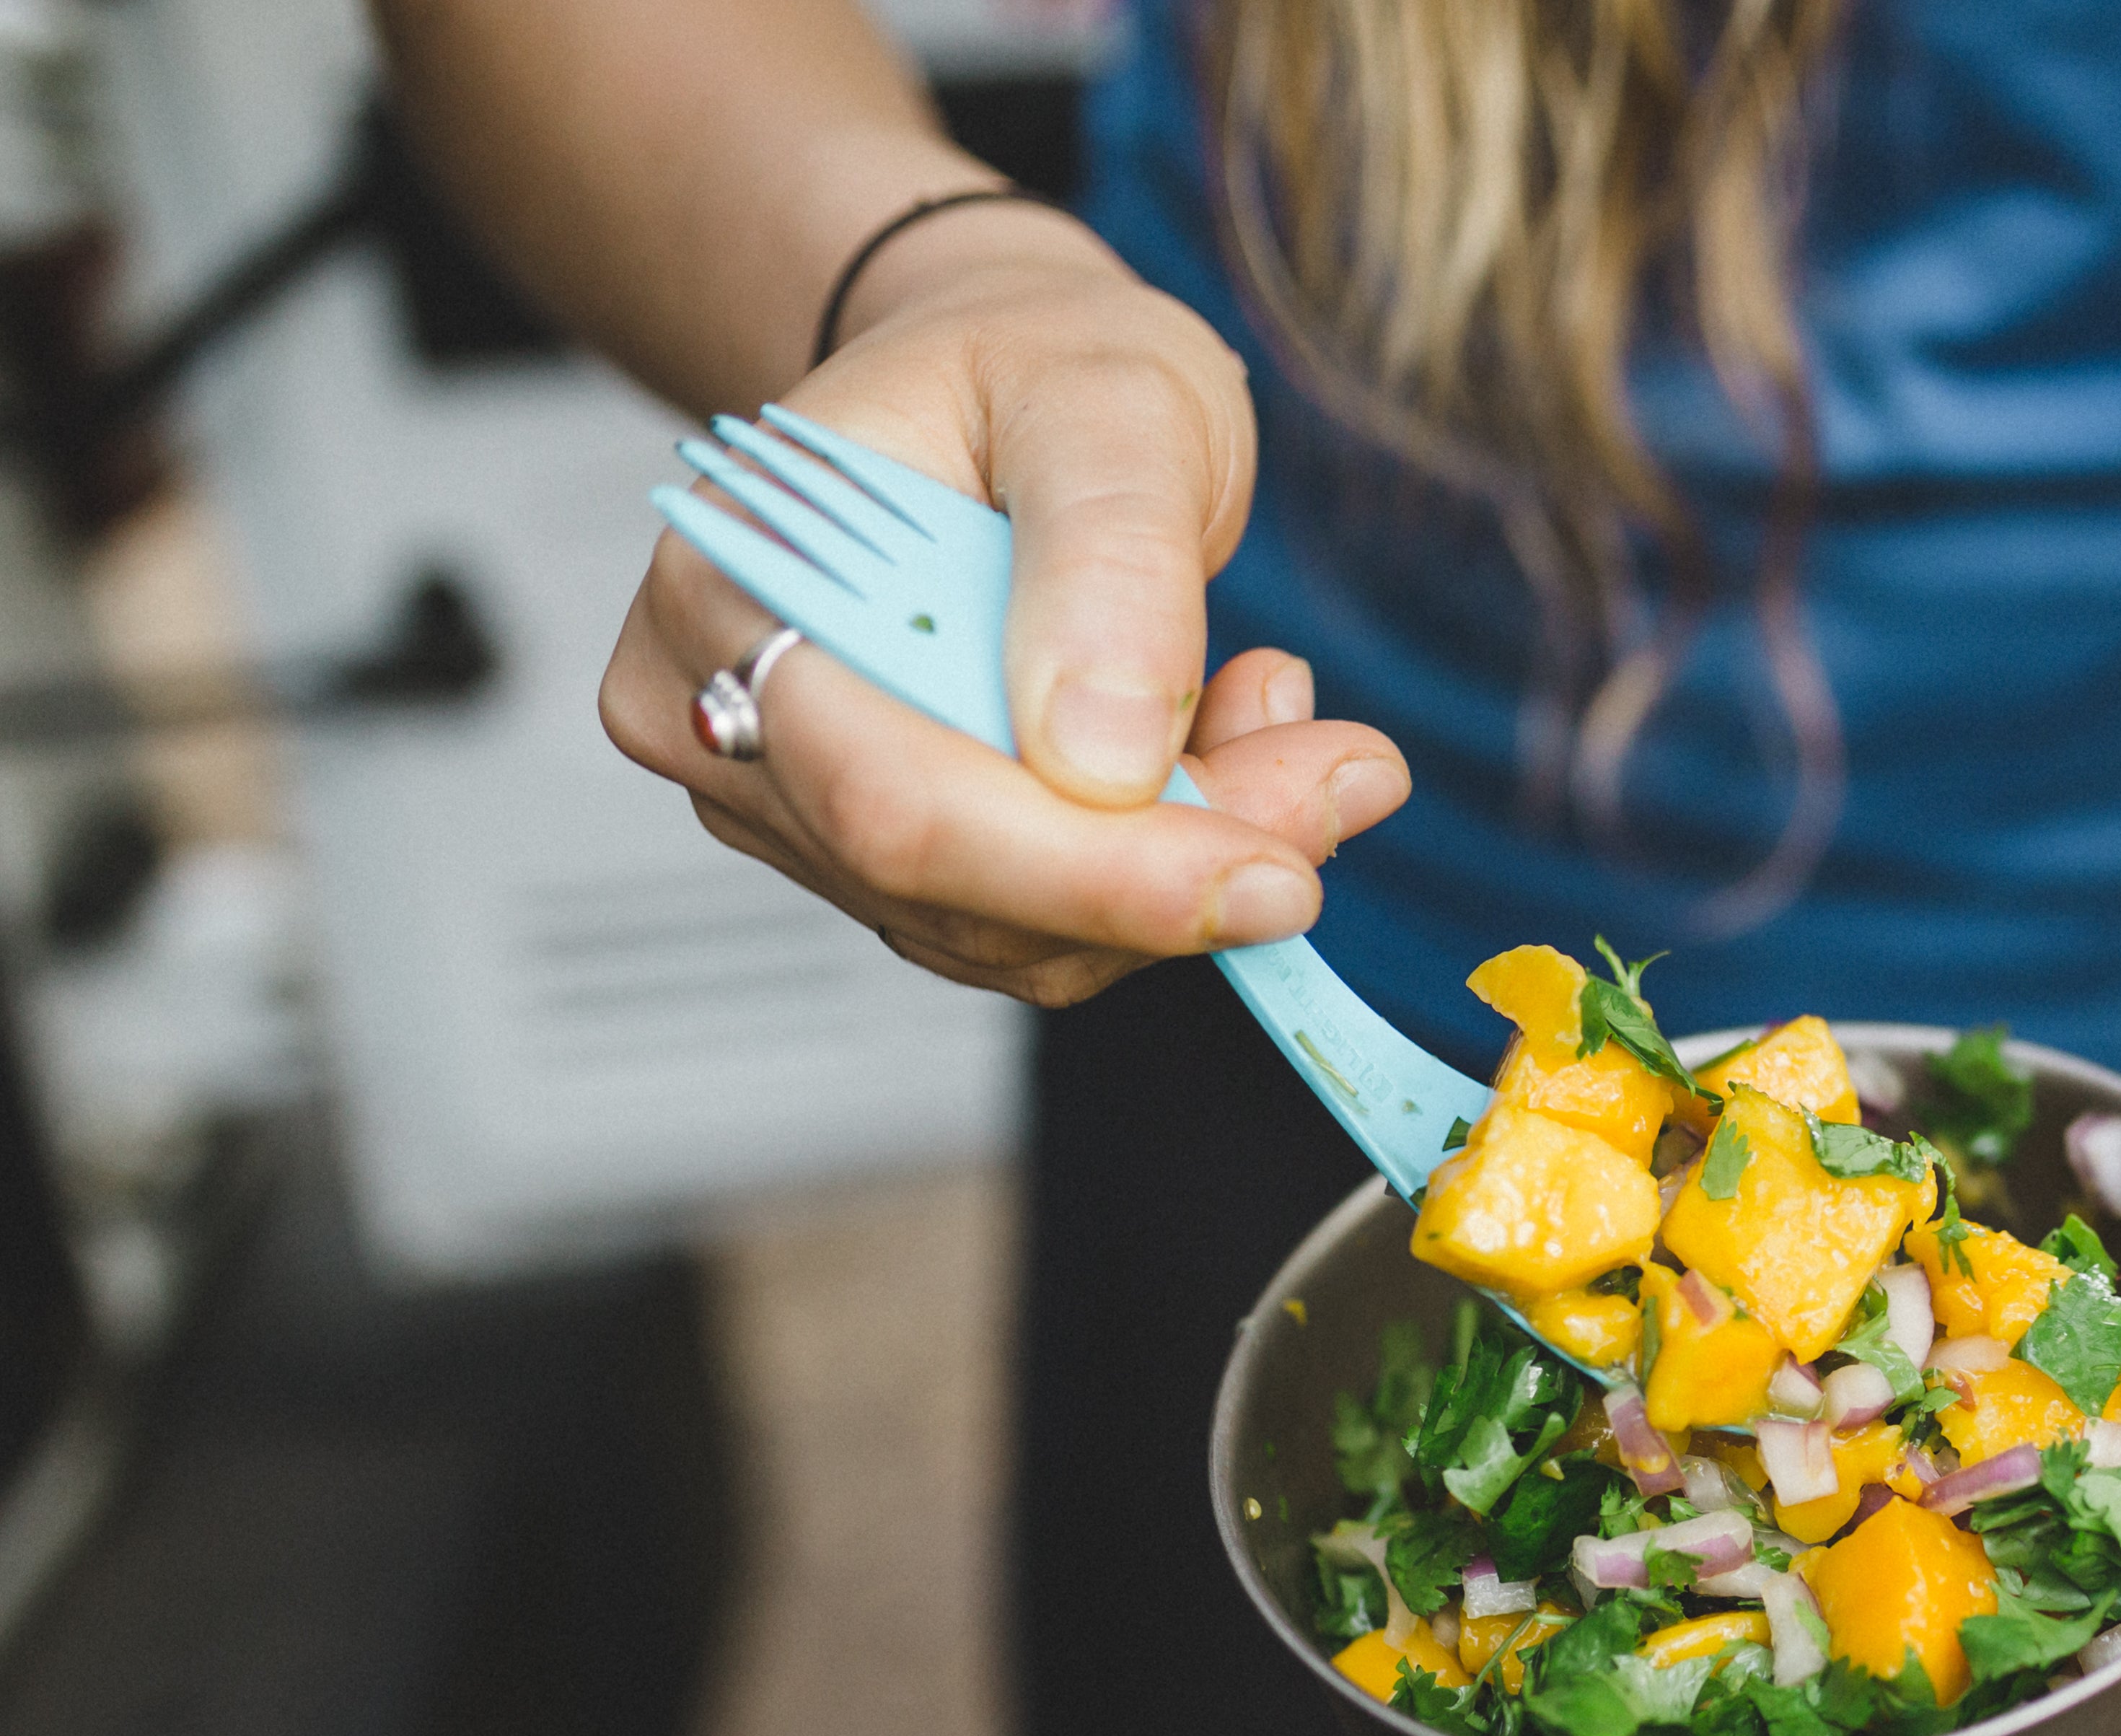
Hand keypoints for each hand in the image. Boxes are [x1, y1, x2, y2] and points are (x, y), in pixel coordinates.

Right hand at [596, 201, 1409, 1005]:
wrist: (1013, 390)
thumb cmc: (1039, 368)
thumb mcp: (1111, 399)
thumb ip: (1111, 562)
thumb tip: (1104, 766)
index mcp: (740, 583)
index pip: (895, 799)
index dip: (1091, 871)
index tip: (1276, 878)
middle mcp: (729, 714)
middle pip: (954, 890)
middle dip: (1172, 868)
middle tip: (1345, 774)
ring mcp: (797, 803)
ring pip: (1014, 935)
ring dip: (1185, 862)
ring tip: (1277, 715)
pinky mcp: (884, 859)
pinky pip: (1038, 930)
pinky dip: (1160, 869)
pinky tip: (1221, 748)